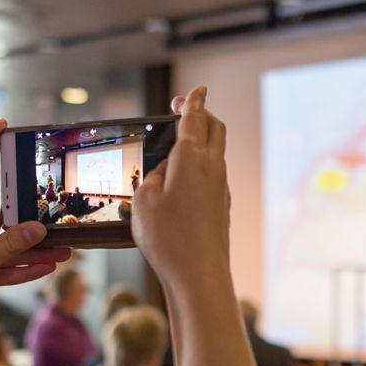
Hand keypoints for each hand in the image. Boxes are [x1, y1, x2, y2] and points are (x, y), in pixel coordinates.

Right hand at [133, 86, 230, 293]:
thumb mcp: (143, 200)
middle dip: (202, 114)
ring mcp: (220, 188)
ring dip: (202, 141)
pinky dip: (201, 166)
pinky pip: (213, 175)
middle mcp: (212, 168)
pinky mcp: (221, 207)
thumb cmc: (167, 237)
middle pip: (215, 129)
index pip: (195, 118)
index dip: (194, 101)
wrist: (199, 275)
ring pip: (216, 153)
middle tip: (185, 110)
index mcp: (192, 158)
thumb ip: (153, 177)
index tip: (196, 90)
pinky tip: (184, 179)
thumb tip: (166, 172)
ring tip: (178, 145)